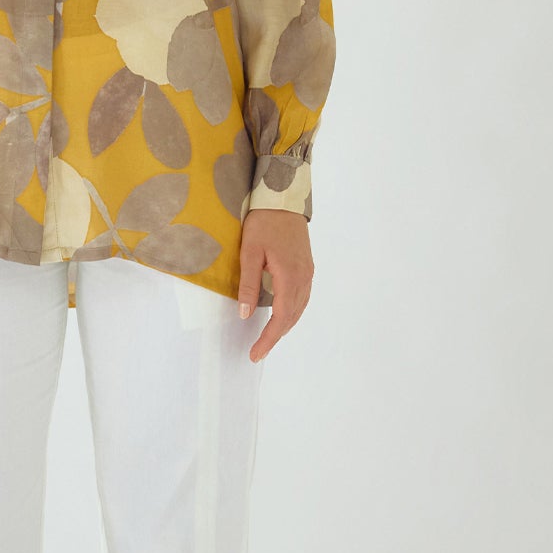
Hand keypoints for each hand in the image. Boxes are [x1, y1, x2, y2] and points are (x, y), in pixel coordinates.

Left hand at [237, 209, 313, 361]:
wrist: (283, 198)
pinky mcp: (307, 267)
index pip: (281, 318)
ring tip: (268, 338)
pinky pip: (302, 297)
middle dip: (276, 336)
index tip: (256, 354)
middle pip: (292, 317)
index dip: (269, 339)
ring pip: (299, 308)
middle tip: (258, 351)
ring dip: (285, 325)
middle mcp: (304, 278)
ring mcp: (308, 272)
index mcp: (290, 276)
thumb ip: (248, 285)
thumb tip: (245, 314)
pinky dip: (292, 311)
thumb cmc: (264, 222)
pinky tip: (281, 315)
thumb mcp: (250, 252)